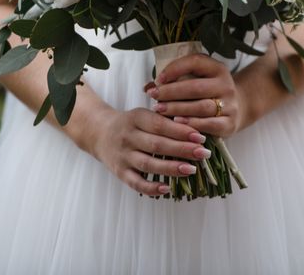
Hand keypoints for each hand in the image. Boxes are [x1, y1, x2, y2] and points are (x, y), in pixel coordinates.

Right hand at [91, 106, 211, 196]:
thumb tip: (196, 131)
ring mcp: (123, 156)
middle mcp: (127, 137)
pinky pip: (135, 182)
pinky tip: (167, 188)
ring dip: (171, 168)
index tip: (200, 137)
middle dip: (182, 150)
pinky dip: (151, 188)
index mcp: (136, 118)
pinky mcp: (119, 172)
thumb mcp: (144, 115)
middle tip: (203, 154)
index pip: (160, 125)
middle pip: (157, 145)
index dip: (181, 131)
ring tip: (191, 169)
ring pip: (148, 164)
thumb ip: (165, 120)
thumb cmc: (132, 124)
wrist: (100, 133)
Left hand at [146, 54, 248, 137]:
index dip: (175, 69)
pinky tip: (177, 123)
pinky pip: (210, 124)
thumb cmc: (207, 93)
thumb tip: (147, 87)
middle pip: (196, 87)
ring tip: (160, 110)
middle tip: (154, 96)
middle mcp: (226, 84)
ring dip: (178, 108)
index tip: (158, 79)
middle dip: (171, 92)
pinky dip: (192, 124)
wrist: (236, 109)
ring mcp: (230, 104)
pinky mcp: (230, 123)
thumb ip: (174, 81)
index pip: (195, 62)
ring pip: (202, 106)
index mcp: (217, 68)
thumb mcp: (196, 80)